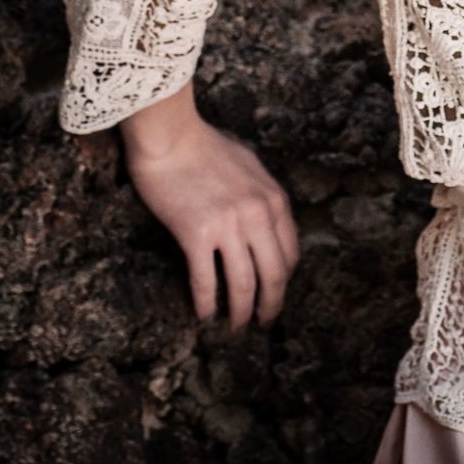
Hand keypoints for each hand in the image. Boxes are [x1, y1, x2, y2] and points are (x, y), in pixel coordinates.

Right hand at [123, 116, 299, 330]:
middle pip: (274, 274)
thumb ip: (263, 196)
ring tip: (236, 327)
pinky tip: (205, 315)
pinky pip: (206, 279)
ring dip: (241, 312)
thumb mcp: (251, 167)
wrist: (172, 136)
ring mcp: (229, 225)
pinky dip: (207, 302)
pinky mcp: (197, 234)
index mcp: (274, 199)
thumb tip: (267, 221)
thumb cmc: (206, 147)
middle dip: (271, 303)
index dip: (285, 279)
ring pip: (243, 283)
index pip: (290, 252)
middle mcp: (258, 215)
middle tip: (264, 322)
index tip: (275, 292)